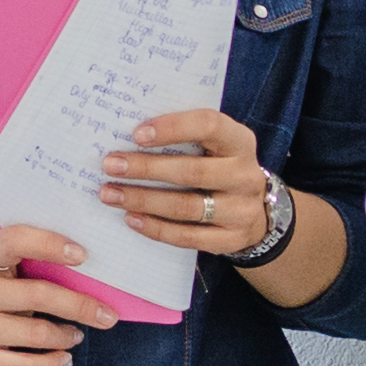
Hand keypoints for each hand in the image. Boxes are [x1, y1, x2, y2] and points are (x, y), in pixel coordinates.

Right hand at [0, 225, 113, 365]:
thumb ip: (24, 274)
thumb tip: (87, 282)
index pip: (14, 241)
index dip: (49, 243)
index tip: (83, 254)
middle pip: (39, 294)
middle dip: (81, 305)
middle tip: (107, 315)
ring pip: (38, 332)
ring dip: (67, 336)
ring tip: (76, 335)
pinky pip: (27, 365)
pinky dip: (52, 363)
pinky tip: (62, 359)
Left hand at [100, 107, 283, 258]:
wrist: (255, 212)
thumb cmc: (219, 168)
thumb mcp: (214, 147)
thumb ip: (184, 138)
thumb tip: (128, 136)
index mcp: (240, 142)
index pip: (209, 126)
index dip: (172, 128)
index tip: (136, 134)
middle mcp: (245, 176)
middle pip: (192, 171)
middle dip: (146, 168)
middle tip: (110, 165)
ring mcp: (242, 210)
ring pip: (186, 207)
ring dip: (143, 200)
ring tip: (110, 194)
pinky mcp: (232, 239)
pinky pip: (188, 236)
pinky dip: (156, 228)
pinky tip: (131, 219)